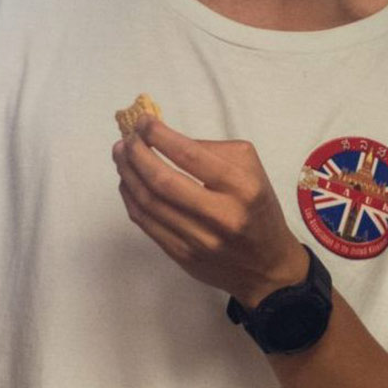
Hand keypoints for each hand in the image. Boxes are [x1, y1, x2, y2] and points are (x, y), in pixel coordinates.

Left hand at [113, 115, 308, 305]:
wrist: (266, 265)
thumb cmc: (257, 208)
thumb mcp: (251, 171)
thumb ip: (213, 151)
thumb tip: (167, 140)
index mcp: (242, 187)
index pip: (191, 156)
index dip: (160, 136)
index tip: (145, 122)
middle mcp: (221, 215)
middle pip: (163, 181)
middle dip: (137, 155)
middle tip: (127, 139)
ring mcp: (199, 240)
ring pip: (149, 203)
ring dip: (128, 174)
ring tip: (121, 155)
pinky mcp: (182, 256)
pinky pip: (146, 224)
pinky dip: (131, 198)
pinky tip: (128, 182)